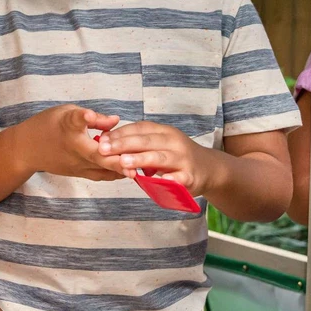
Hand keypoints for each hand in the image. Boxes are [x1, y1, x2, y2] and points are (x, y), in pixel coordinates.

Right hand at [22, 105, 124, 180]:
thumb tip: (116, 120)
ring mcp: (76, 164)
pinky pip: (100, 175)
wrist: (27, 150)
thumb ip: (92, 118)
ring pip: (100, 170)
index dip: (83, 117)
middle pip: (95, 155)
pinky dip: (114, 173)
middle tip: (133, 164)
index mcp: (68, 128)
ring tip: (137, 170)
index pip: (75, 120)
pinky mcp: (79, 173)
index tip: (88, 115)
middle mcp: (73, 148)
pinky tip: (129, 171)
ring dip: (118, 170)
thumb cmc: (48, 125)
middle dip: (115, 160)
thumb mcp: (67, 113)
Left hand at [97, 121, 212, 192]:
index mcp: (164, 131)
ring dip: (140, 159)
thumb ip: (137, 143)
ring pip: (159, 157)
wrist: (209, 169)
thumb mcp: (159, 144)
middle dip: (123, 144)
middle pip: (146, 141)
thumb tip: (106, 141)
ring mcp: (182, 159)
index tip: (101, 139)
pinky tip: (154, 181)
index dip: (120, 133)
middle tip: (104, 149)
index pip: (140, 128)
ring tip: (122, 162)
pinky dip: (166, 179)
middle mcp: (174, 141)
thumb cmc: (176, 156)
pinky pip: (176, 178)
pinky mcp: (189, 177)